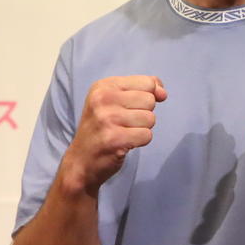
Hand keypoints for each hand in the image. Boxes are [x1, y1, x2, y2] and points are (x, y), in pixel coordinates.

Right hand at [63, 75, 166, 194]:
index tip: (130, 108)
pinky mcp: (114, 139)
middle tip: (123, 123)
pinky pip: (147, 135)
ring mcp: (107, 119)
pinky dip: (139, 142)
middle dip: (143, 114)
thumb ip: (143, 89)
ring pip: (150, 119)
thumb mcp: (116, 100)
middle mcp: (103, 99)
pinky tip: (124, 143)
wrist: (81, 161)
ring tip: (123, 133)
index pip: (147, 83)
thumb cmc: (102, 128)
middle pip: (150, 101)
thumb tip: (163, 93)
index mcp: (103, 86)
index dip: (147, 97)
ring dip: (141, 129)